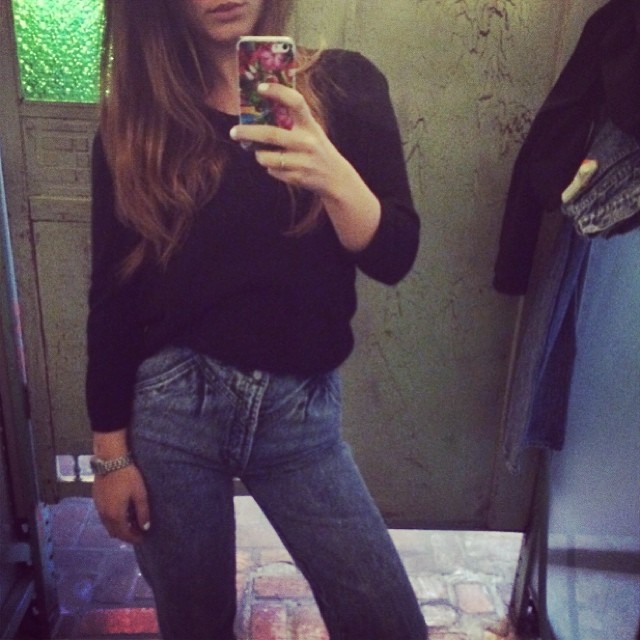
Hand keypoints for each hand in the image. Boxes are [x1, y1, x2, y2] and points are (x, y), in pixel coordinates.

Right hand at [93, 464, 149, 543]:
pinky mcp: (96, 499)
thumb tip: (145, 527)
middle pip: (114, 532)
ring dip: (119, 527)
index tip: (143, 539)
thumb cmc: (128, 477)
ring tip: (131, 522)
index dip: (134, 539)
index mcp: (115, 515)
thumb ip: (143, 512)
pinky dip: (113, 519)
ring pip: (108, 525)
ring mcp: (98, 507)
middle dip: (126, 535)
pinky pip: (104, 516)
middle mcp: (104, 515)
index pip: (124, 534)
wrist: (110, 461)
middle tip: (138, 532)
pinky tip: (122, 511)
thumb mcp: (140, 494)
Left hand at [231, 82, 345, 194]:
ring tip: (263, 154)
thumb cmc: (317, 149)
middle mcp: (307, 142)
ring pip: (266, 157)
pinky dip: (271, 168)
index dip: (277, 92)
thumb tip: (260, 112)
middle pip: (270, 134)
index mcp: (311, 125)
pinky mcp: (297, 177)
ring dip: (259, 155)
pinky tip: (281, 167)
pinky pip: (272, 171)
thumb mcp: (312, 131)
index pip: (295, 102)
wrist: (335, 178)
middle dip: (247, 133)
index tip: (260, 87)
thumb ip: (293, 121)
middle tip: (234, 132)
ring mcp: (302, 161)